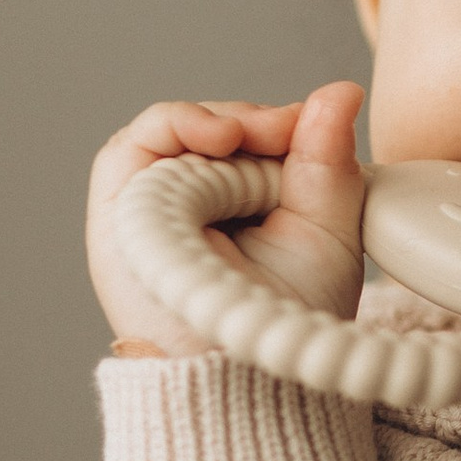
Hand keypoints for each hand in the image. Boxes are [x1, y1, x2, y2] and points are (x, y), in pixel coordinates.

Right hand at [86, 80, 367, 356]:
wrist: (247, 370)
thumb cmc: (286, 318)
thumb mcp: (327, 229)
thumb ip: (328, 160)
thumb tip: (342, 90)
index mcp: (243, 202)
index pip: (256, 137)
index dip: (282, 124)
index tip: (309, 125)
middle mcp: (195, 198)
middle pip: (218, 127)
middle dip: (255, 124)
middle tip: (285, 133)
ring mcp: (154, 201)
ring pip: (179, 128)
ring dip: (221, 124)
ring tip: (249, 139)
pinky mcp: (119, 207)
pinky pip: (135, 143)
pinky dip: (176, 126)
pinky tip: (217, 138)